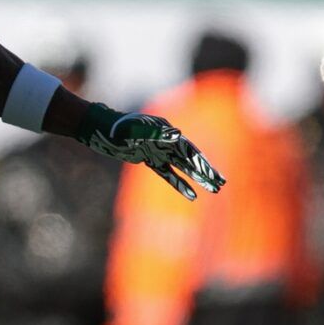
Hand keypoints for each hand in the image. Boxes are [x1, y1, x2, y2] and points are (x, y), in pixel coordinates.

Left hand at [74, 104, 224, 200]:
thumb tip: (178, 135)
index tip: (213, 175)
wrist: (101, 129)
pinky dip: (179, 184)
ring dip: (198, 179)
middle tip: (222, 184)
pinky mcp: (150, 160)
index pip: (189, 151)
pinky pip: (168, 174)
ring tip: (214, 190)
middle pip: (191, 160)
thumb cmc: (118, 128)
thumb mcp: (137, 131)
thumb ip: (157, 133)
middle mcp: (167, 142)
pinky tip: (192, 196)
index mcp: (168, 133)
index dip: (201, 163)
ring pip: (183, 168)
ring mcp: (159, 151)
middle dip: (207, 172)